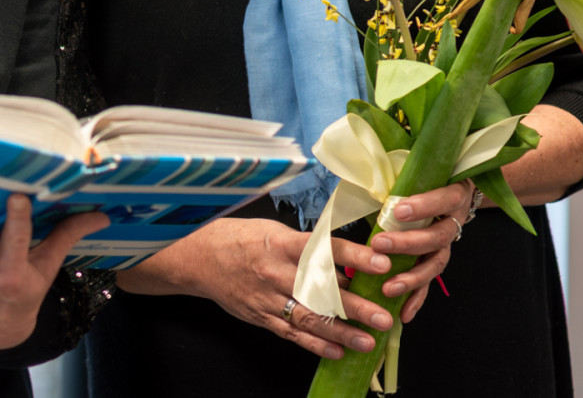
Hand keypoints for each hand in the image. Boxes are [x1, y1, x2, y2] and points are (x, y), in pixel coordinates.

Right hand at [115, 218, 402, 359]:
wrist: (197, 258)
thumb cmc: (240, 239)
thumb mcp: (273, 232)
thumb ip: (307, 249)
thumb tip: (345, 264)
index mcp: (280, 243)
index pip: (323, 248)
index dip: (354, 255)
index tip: (382, 262)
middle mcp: (275, 272)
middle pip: (320, 292)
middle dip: (355, 306)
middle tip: (384, 315)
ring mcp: (267, 297)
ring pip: (309, 318)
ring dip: (341, 332)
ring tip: (368, 341)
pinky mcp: (260, 316)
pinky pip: (291, 333)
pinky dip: (315, 344)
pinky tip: (337, 351)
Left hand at [370, 179, 474, 322]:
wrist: (451, 190)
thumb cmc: (424, 180)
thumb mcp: (416, 174)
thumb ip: (397, 179)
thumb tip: (363, 175)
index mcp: (453, 195)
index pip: (444, 200)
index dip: (423, 206)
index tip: (397, 210)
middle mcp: (454, 222)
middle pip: (437, 237)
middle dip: (408, 243)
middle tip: (380, 244)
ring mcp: (447, 245)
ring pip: (435, 264)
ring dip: (412, 277)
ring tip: (389, 287)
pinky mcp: (437, 262)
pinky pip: (430, 284)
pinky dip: (417, 298)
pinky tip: (404, 313)